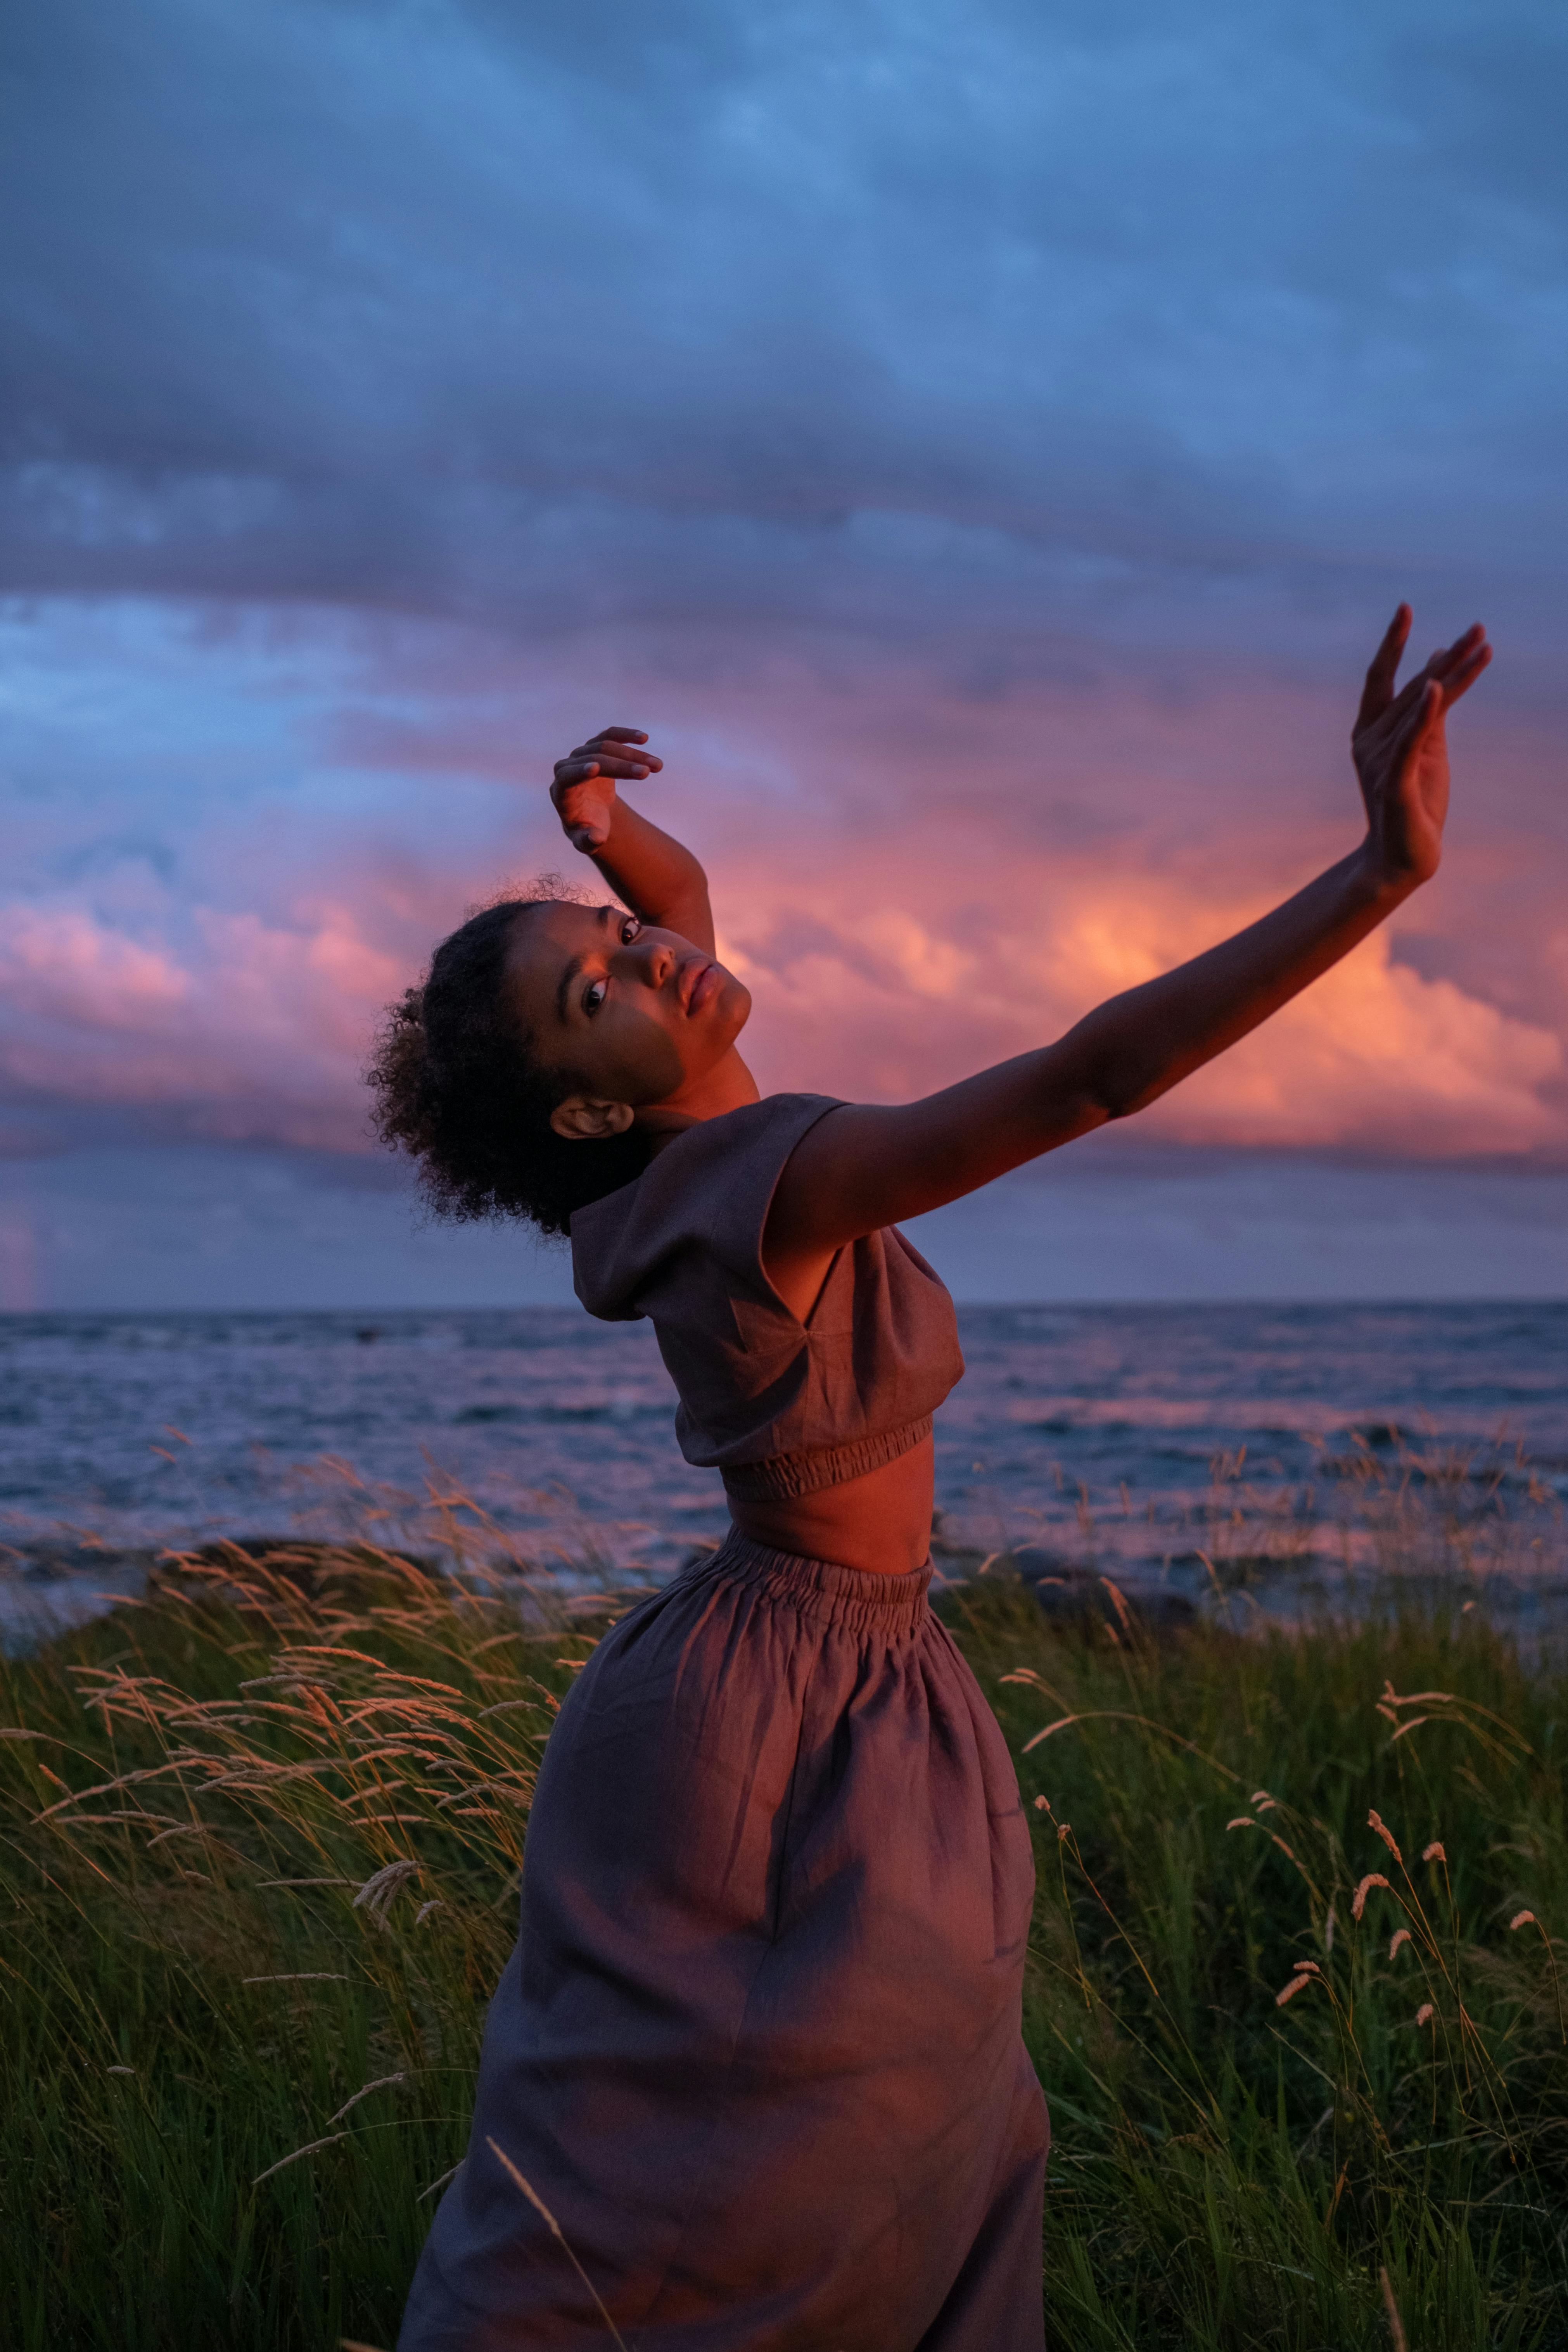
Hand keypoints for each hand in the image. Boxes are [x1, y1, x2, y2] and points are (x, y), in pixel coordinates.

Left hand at [550, 726, 663, 852]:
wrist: (590, 814)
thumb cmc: (587, 830)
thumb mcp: (586, 842)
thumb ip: (587, 842)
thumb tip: (596, 837)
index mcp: (562, 792)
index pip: (567, 776)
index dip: (579, 771)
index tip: (595, 768)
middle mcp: (568, 768)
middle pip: (594, 759)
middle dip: (621, 766)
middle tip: (647, 773)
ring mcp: (581, 755)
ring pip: (606, 746)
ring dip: (633, 755)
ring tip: (657, 766)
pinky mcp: (595, 748)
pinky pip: (610, 736)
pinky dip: (626, 736)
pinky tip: (643, 738)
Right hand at [1352, 606, 1489, 888]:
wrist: (1403, 857)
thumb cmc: (1415, 803)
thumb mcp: (1426, 749)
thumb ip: (1430, 712)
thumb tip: (1439, 670)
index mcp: (1370, 731)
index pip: (1381, 678)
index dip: (1392, 642)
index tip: (1405, 608)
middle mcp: (1368, 741)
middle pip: (1412, 687)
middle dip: (1448, 656)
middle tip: (1478, 627)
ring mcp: (1379, 761)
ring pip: (1421, 707)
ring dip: (1454, 675)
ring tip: (1481, 646)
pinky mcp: (1395, 781)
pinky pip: (1411, 741)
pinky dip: (1425, 713)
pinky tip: (1438, 686)